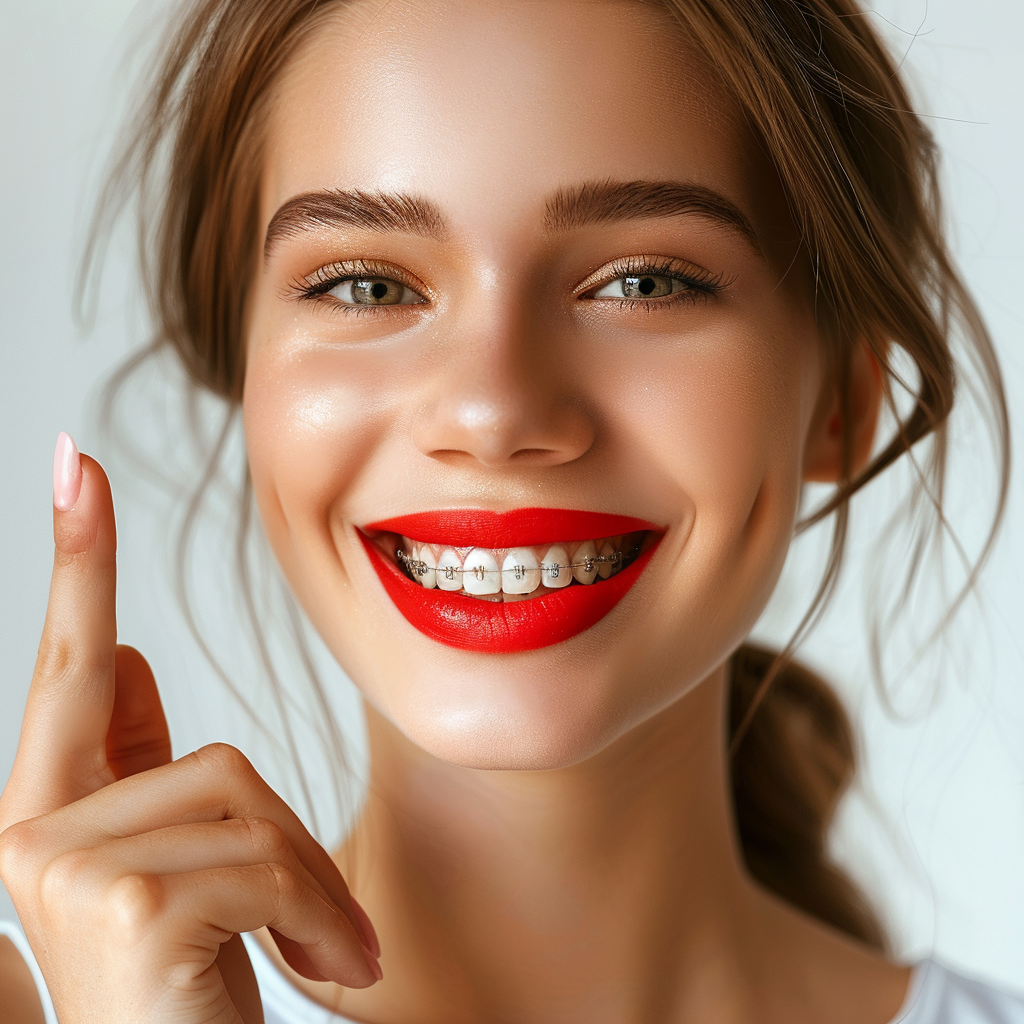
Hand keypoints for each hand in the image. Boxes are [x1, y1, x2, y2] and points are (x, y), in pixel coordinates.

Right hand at [0, 434, 380, 1023]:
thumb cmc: (189, 995)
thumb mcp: (177, 870)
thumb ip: (137, 763)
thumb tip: (132, 654)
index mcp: (53, 818)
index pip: (73, 671)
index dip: (76, 563)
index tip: (74, 463)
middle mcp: (34, 837)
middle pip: (216, 756)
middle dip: (264, 817)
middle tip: (256, 805)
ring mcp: (71, 867)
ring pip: (253, 801)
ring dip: (310, 885)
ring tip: (314, 956)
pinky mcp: (131, 902)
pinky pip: (271, 858)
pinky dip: (320, 916)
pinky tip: (319, 970)